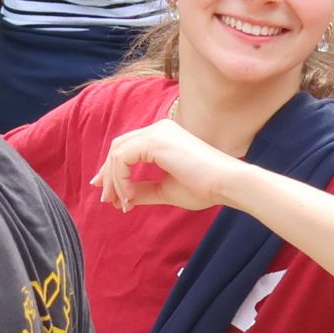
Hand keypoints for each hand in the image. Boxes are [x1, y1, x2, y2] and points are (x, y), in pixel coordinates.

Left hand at [95, 115, 244, 215]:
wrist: (226, 183)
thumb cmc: (204, 187)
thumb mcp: (166, 189)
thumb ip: (143, 190)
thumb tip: (123, 197)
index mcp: (163, 136)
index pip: (128, 148)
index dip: (113, 171)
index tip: (109, 194)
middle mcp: (158, 128)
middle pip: (118, 147)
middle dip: (108, 175)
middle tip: (107, 199)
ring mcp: (156, 132)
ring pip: (118, 153)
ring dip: (114, 181)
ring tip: (122, 203)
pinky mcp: (154, 141)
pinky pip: (123, 158)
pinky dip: (121, 179)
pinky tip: (129, 196)